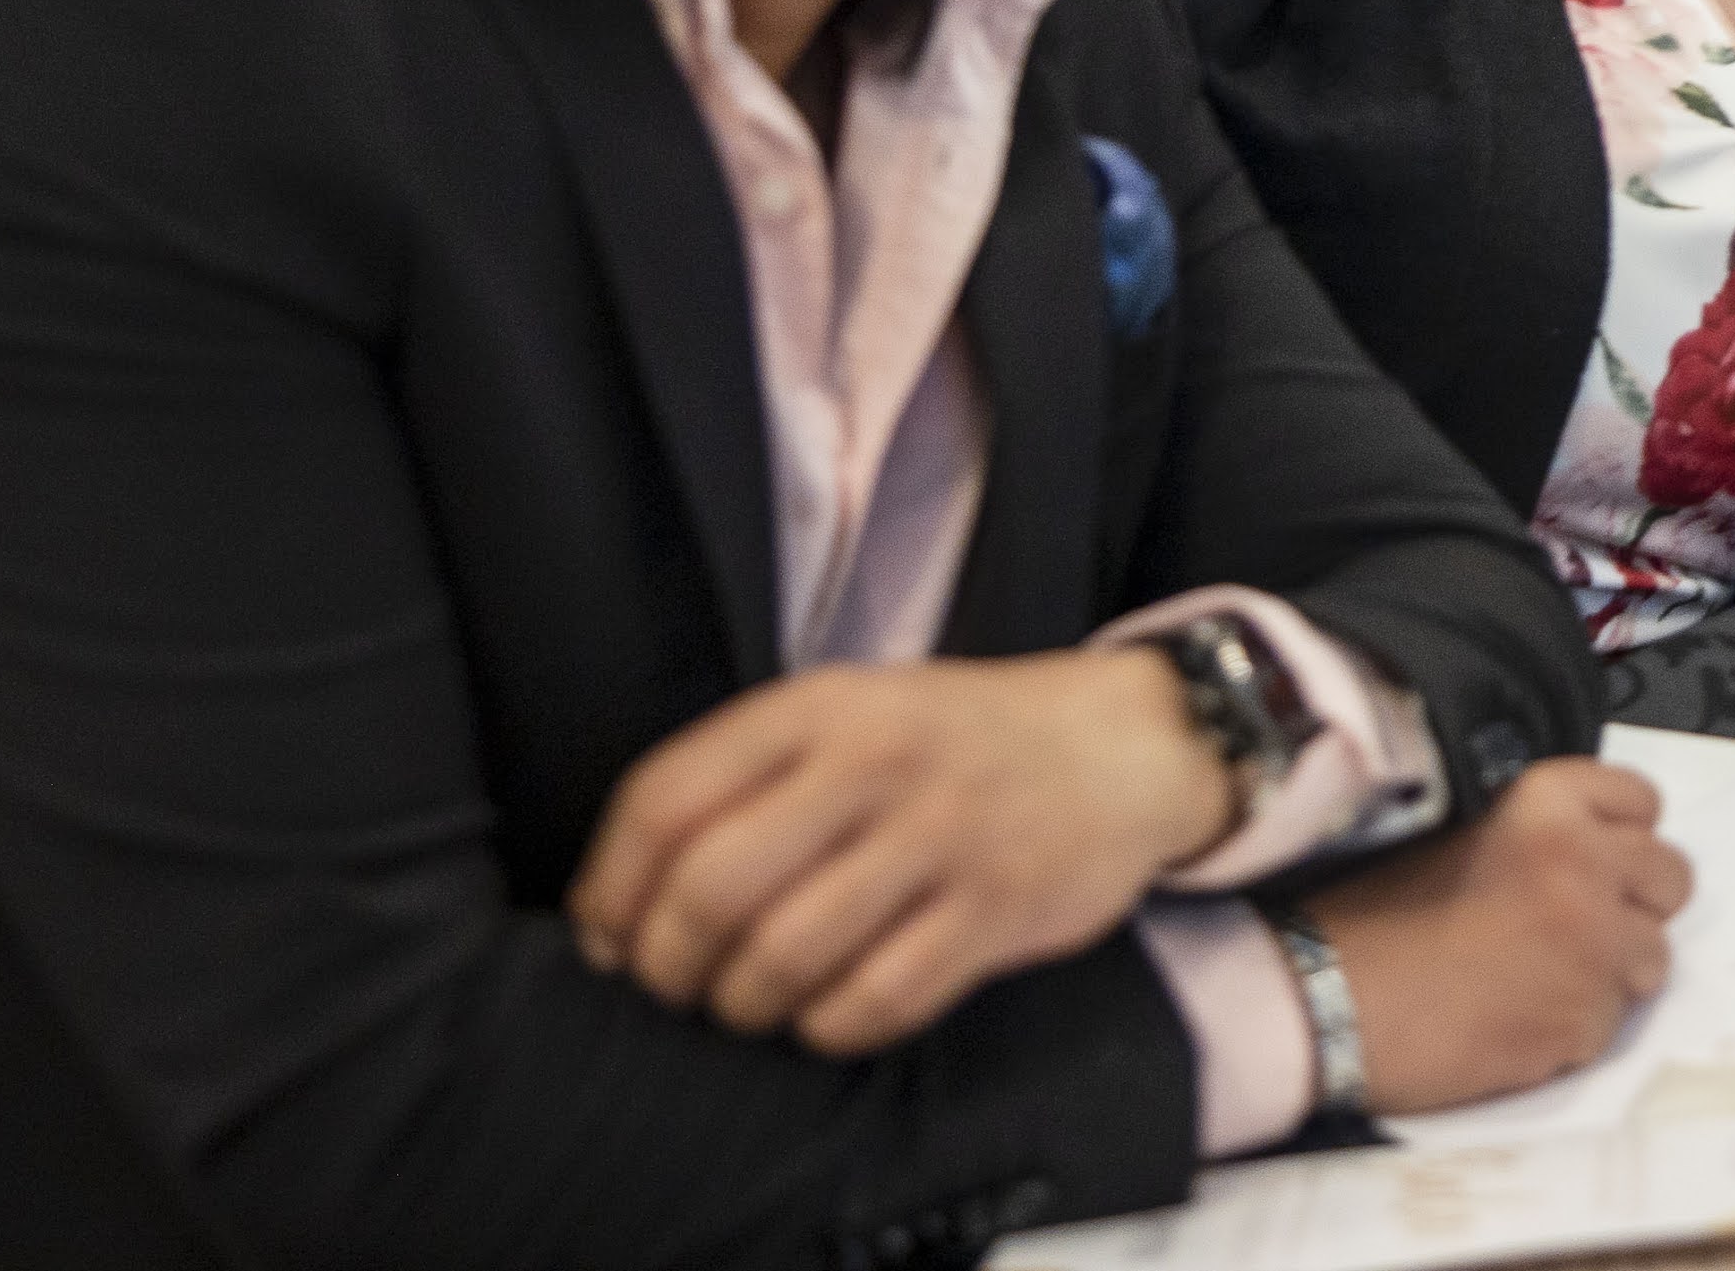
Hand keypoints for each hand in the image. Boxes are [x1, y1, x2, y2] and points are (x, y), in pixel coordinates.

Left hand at [568, 646, 1231, 1056]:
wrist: (1124, 743)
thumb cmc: (955, 743)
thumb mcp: (850, 713)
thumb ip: (743, 780)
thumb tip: (617, 912)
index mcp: (820, 706)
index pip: (665, 801)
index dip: (612, 890)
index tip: (610, 938)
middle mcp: (877, 761)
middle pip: (712, 889)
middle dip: (669, 965)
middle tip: (680, 986)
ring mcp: (943, 834)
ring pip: (785, 957)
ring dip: (745, 1005)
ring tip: (753, 1002)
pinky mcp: (999, 906)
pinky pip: (877, 1001)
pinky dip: (831, 1028)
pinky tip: (830, 1013)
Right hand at [1295, 758, 1688, 1116]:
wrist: (1327, 1002)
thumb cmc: (1374, 912)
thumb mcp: (1460, 828)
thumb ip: (1539, 829)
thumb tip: (1590, 843)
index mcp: (1550, 802)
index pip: (1642, 801)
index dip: (1618, 833)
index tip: (1592, 857)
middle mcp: (1588, 864)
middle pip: (1671, 876)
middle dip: (1634, 900)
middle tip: (1579, 922)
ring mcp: (1594, 947)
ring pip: (1654, 956)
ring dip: (1613, 967)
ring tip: (1545, 977)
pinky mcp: (1584, 1024)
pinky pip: (1614, 1021)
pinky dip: (1580, 1024)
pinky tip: (1524, 1020)